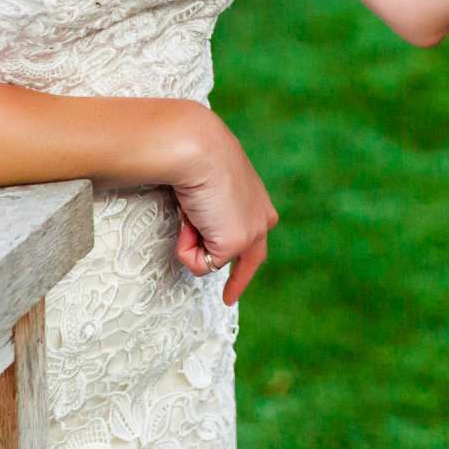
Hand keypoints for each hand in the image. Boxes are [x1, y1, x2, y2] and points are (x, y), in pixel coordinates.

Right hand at [159, 102, 277, 305]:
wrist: (199, 149)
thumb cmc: (195, 157)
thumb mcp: (207, 182)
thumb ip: (211, 206)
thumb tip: (195, 221)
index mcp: (257, 200)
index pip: (256, 236)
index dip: (246, 258)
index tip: (238, 273)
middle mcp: (262, 218)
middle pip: (252, 259)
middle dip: (238, 281)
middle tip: (227, 299)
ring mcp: (250, 234)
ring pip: (211, 259)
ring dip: (190, 242)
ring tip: (190, 211)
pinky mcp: (234, 245)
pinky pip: (197, 263)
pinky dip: (186, 246)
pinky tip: (191, 218)